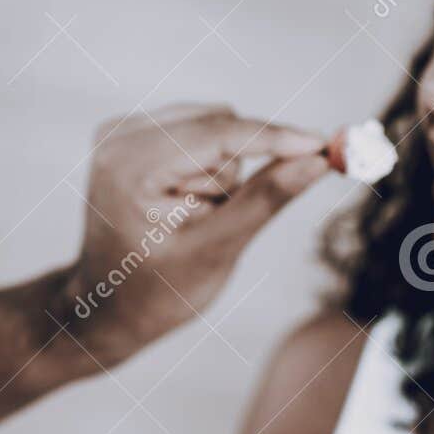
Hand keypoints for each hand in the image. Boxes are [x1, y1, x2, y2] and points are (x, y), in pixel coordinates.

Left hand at [61, 104, 329, 362]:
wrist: (108, 308)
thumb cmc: (157, 293)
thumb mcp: (216, 251)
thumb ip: (265, 200)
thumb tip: (317, 160)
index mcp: (129, 167)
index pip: (219, 134)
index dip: (276, 138)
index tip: (325, 144)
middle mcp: (118, 137)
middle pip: (218, 125)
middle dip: (234, 175)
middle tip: (216, 222)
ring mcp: (121, 132)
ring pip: (213, 126)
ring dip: (222, 173)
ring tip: (196, 220)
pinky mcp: (131, 134)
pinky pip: (198, 131)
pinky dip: (207, 167)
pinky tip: (186, 203)